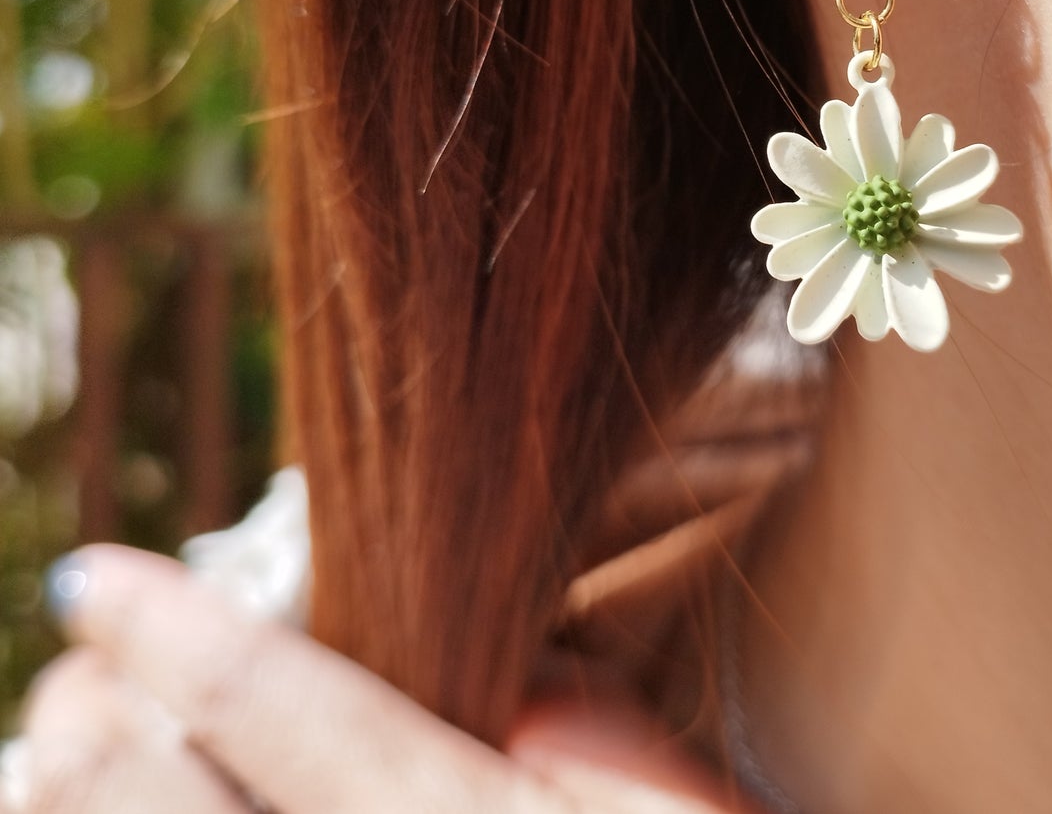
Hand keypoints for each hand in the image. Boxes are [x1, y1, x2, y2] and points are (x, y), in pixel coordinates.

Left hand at [13, 545, 755, 812]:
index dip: (160, 623)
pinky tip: (147, 813)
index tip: (94, 574)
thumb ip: (564, 702)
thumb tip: (470, 645)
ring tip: (90, 748)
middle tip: (81, 669)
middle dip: (87, 715)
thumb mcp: (656, 788)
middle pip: (143, 792)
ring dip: (83, 794)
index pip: (262, 693)